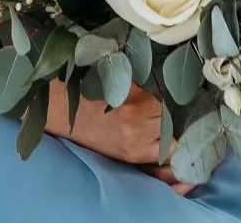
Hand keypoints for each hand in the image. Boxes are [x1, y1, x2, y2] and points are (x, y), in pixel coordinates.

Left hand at [49, 84, 190, 192]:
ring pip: (165, 107)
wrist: (66, 108)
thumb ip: (146, 151)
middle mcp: (139, 132)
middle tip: (152, 124)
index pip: (174, 150)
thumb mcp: (120, 153)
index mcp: (135, 152)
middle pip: (173, 127)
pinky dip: (148, 94)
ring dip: (158, 108)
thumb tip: (172, 150)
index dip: (175, 146)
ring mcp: (137, 108)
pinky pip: (153, 92)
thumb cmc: (90, 134)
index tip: (172, 142)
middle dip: (166, 125)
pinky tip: (134, 97)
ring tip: (140, 109)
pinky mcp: (133, 88)